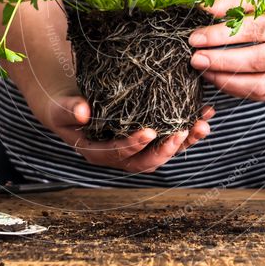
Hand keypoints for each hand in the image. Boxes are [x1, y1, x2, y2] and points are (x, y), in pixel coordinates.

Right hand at [31, 87, 214, 172]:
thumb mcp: (60, 108)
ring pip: (164, 151)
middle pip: (147, 161)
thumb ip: (69, 109)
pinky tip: (204, 113)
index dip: (134, 145)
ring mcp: (136, 149)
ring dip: (185, 141)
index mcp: (98, 152)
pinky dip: (188, 128)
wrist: (68, 104)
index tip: (150, 131)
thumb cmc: (63, 107)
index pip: (119, 154)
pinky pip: (170, 137)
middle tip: (184, 132)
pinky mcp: (148, 137)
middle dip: (168, 149)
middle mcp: (120, 156)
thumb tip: (82, 111)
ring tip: (202, 125)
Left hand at [189, 0, 264, 101]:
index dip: (221, 35)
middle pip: (256, 61)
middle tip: (196, 59)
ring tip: (204, 71)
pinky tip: (219, 79)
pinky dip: (237, 90)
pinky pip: (261, 95)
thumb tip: (205, 7)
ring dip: (227, 81)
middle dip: (221, 62)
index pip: (251, 30)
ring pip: (259, 85)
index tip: (195, 38)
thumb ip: (232, 1)